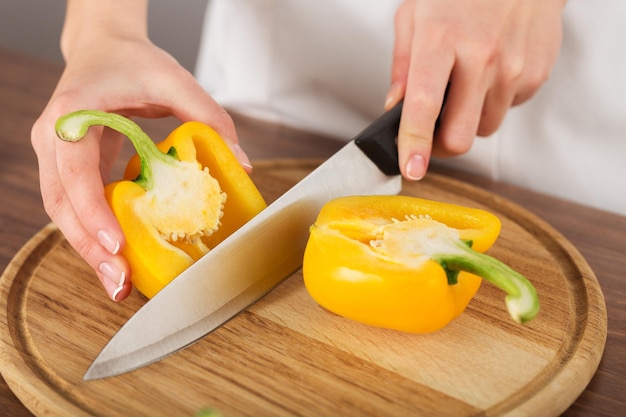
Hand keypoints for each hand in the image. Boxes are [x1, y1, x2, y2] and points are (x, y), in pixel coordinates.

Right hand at [31, 2, 248, 300]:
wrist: (103, 49)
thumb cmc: (134, 62)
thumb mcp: (176, 81)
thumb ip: (210, 118)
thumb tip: (242, 163)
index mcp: (74, 113)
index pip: (74, 169)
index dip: (92, 209)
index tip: (116, 243)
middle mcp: (54, 136)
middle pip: (61, 203)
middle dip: (89, 247)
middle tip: (120, 280)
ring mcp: (55, 154)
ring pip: (63, 212)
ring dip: (89, 250)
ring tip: (118, 283)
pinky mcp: (67, 168)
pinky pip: (76, 207)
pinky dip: (94, 234)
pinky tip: (117, 258)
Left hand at [387, 0, 565, 179]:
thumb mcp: (415, 14)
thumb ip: (401, 65)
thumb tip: (393, 109)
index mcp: (441, 39)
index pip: (423, 106)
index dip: (414, 144)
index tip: (411, 169)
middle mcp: (481, 57)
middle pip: (460, 136)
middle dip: (441, 145)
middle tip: (431, 132)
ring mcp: (513, 68)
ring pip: (484, 129)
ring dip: (468, 120)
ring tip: (465, 86)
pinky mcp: (536, 75)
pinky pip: (507, 110)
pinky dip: (493, 102)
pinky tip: (489, 73)